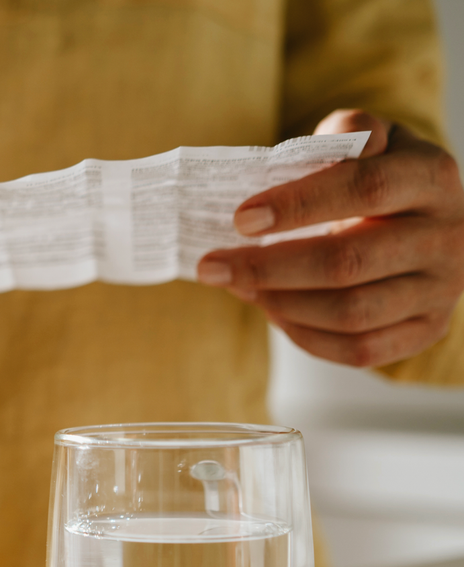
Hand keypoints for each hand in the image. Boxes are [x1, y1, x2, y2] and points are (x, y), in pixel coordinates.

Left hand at [197, 109, 463, 366]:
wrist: (427, 221)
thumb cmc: (381, 175)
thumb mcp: (374, 140)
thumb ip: (351, 131)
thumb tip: (329, 141)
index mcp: (432, 178)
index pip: (366, 188)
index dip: (299, 204)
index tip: (241, 218)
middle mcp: (447, 236)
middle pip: (349, 262)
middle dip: (268, 267)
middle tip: (212, 266)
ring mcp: (441, 290)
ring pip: (351, 313)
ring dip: (281, 303)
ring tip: (238, 286)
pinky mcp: (428, 329)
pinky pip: (360, 349)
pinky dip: (306, 335)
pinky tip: (272, 311)